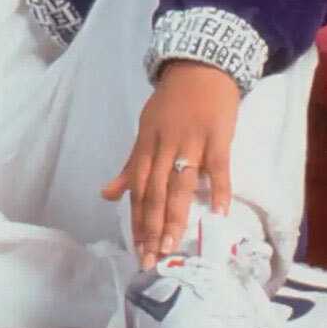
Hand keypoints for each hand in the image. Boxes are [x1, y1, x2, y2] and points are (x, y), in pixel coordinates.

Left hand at [104, 59, 239, 266]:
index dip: (136, 222)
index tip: (138, 251)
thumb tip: (107, 195)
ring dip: (175, 217)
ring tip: (173, 247)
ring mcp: (191, 142)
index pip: (138, 190)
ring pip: (180, 185)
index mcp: (146, 146)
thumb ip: (130, 166)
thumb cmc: (171, 104)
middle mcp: (164, 147)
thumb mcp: (145, 131)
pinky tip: (219, 215)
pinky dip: (219, 189)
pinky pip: (218, 167)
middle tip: (151, 260)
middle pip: (154, 193)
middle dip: (151, 229)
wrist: (200, 67)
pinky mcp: (218, 138)